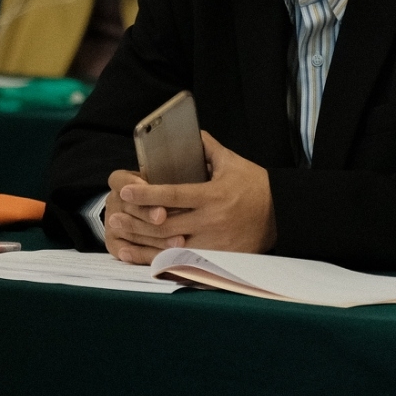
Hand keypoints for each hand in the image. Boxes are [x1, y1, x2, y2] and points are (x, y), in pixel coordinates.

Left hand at [102, 132, 276, 264]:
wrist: (282, 215)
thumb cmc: (255, 186)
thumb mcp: (233, 163)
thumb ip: (208, 148)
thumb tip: (190, 133)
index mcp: (213, 195)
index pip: (173, 194)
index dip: (146, 193)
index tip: (124, 190)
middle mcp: (211, 221)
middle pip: (165, 224)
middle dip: (136, 220)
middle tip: (113, 215)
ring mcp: (213, 244)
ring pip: (169, 247)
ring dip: (141, 242)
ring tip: (120, 235)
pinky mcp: (216, 260)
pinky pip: (181, 262)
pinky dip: (158, 260)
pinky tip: (140, 257)